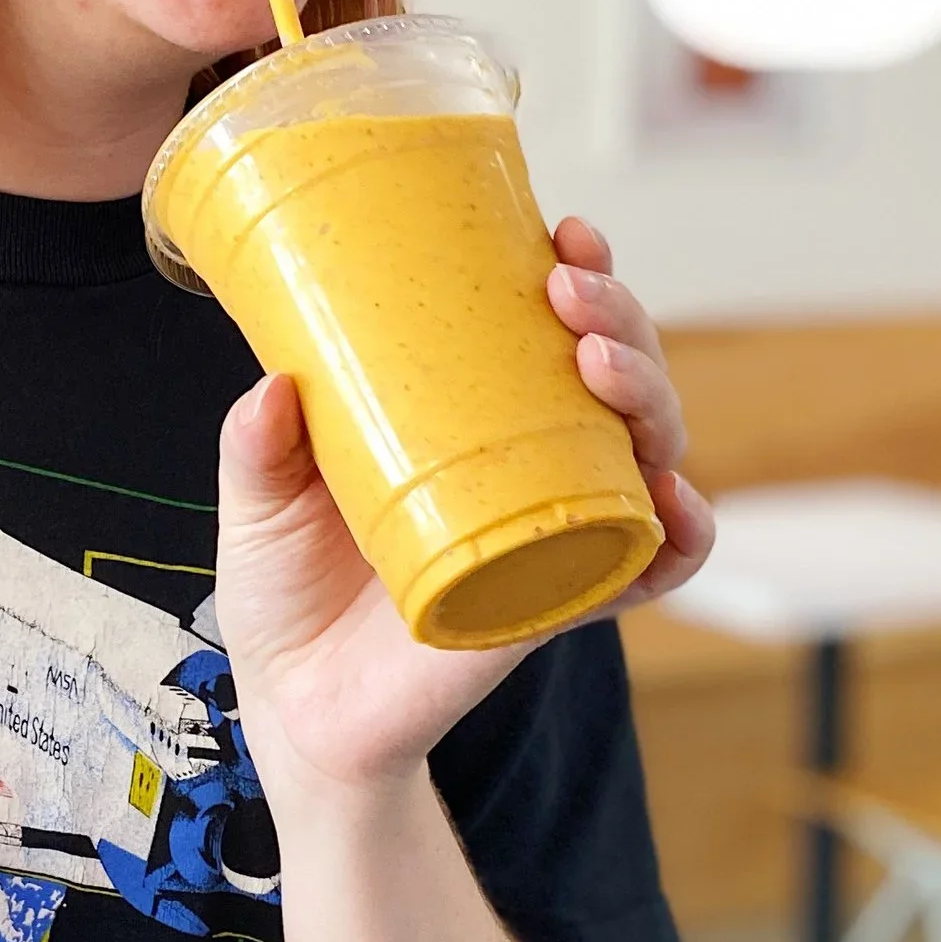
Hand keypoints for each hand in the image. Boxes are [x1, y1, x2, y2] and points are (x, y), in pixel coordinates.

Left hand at [210, 212, 712, 802]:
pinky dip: (683, 533)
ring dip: (650, 395)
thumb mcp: (259, 500)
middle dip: (621, 318)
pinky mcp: (560, 601)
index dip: (582, 273)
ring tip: (599, 367)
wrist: (296, 706)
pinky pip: (651, 565)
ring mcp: (556, 527)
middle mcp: (533, 462)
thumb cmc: (287, 589)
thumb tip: (272, 385)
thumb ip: (257, 445)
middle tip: (571, 293)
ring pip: (649, 447)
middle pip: (618, 374)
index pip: (552, 327)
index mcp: (474, 416)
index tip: (562, 235)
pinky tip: (672, 497)